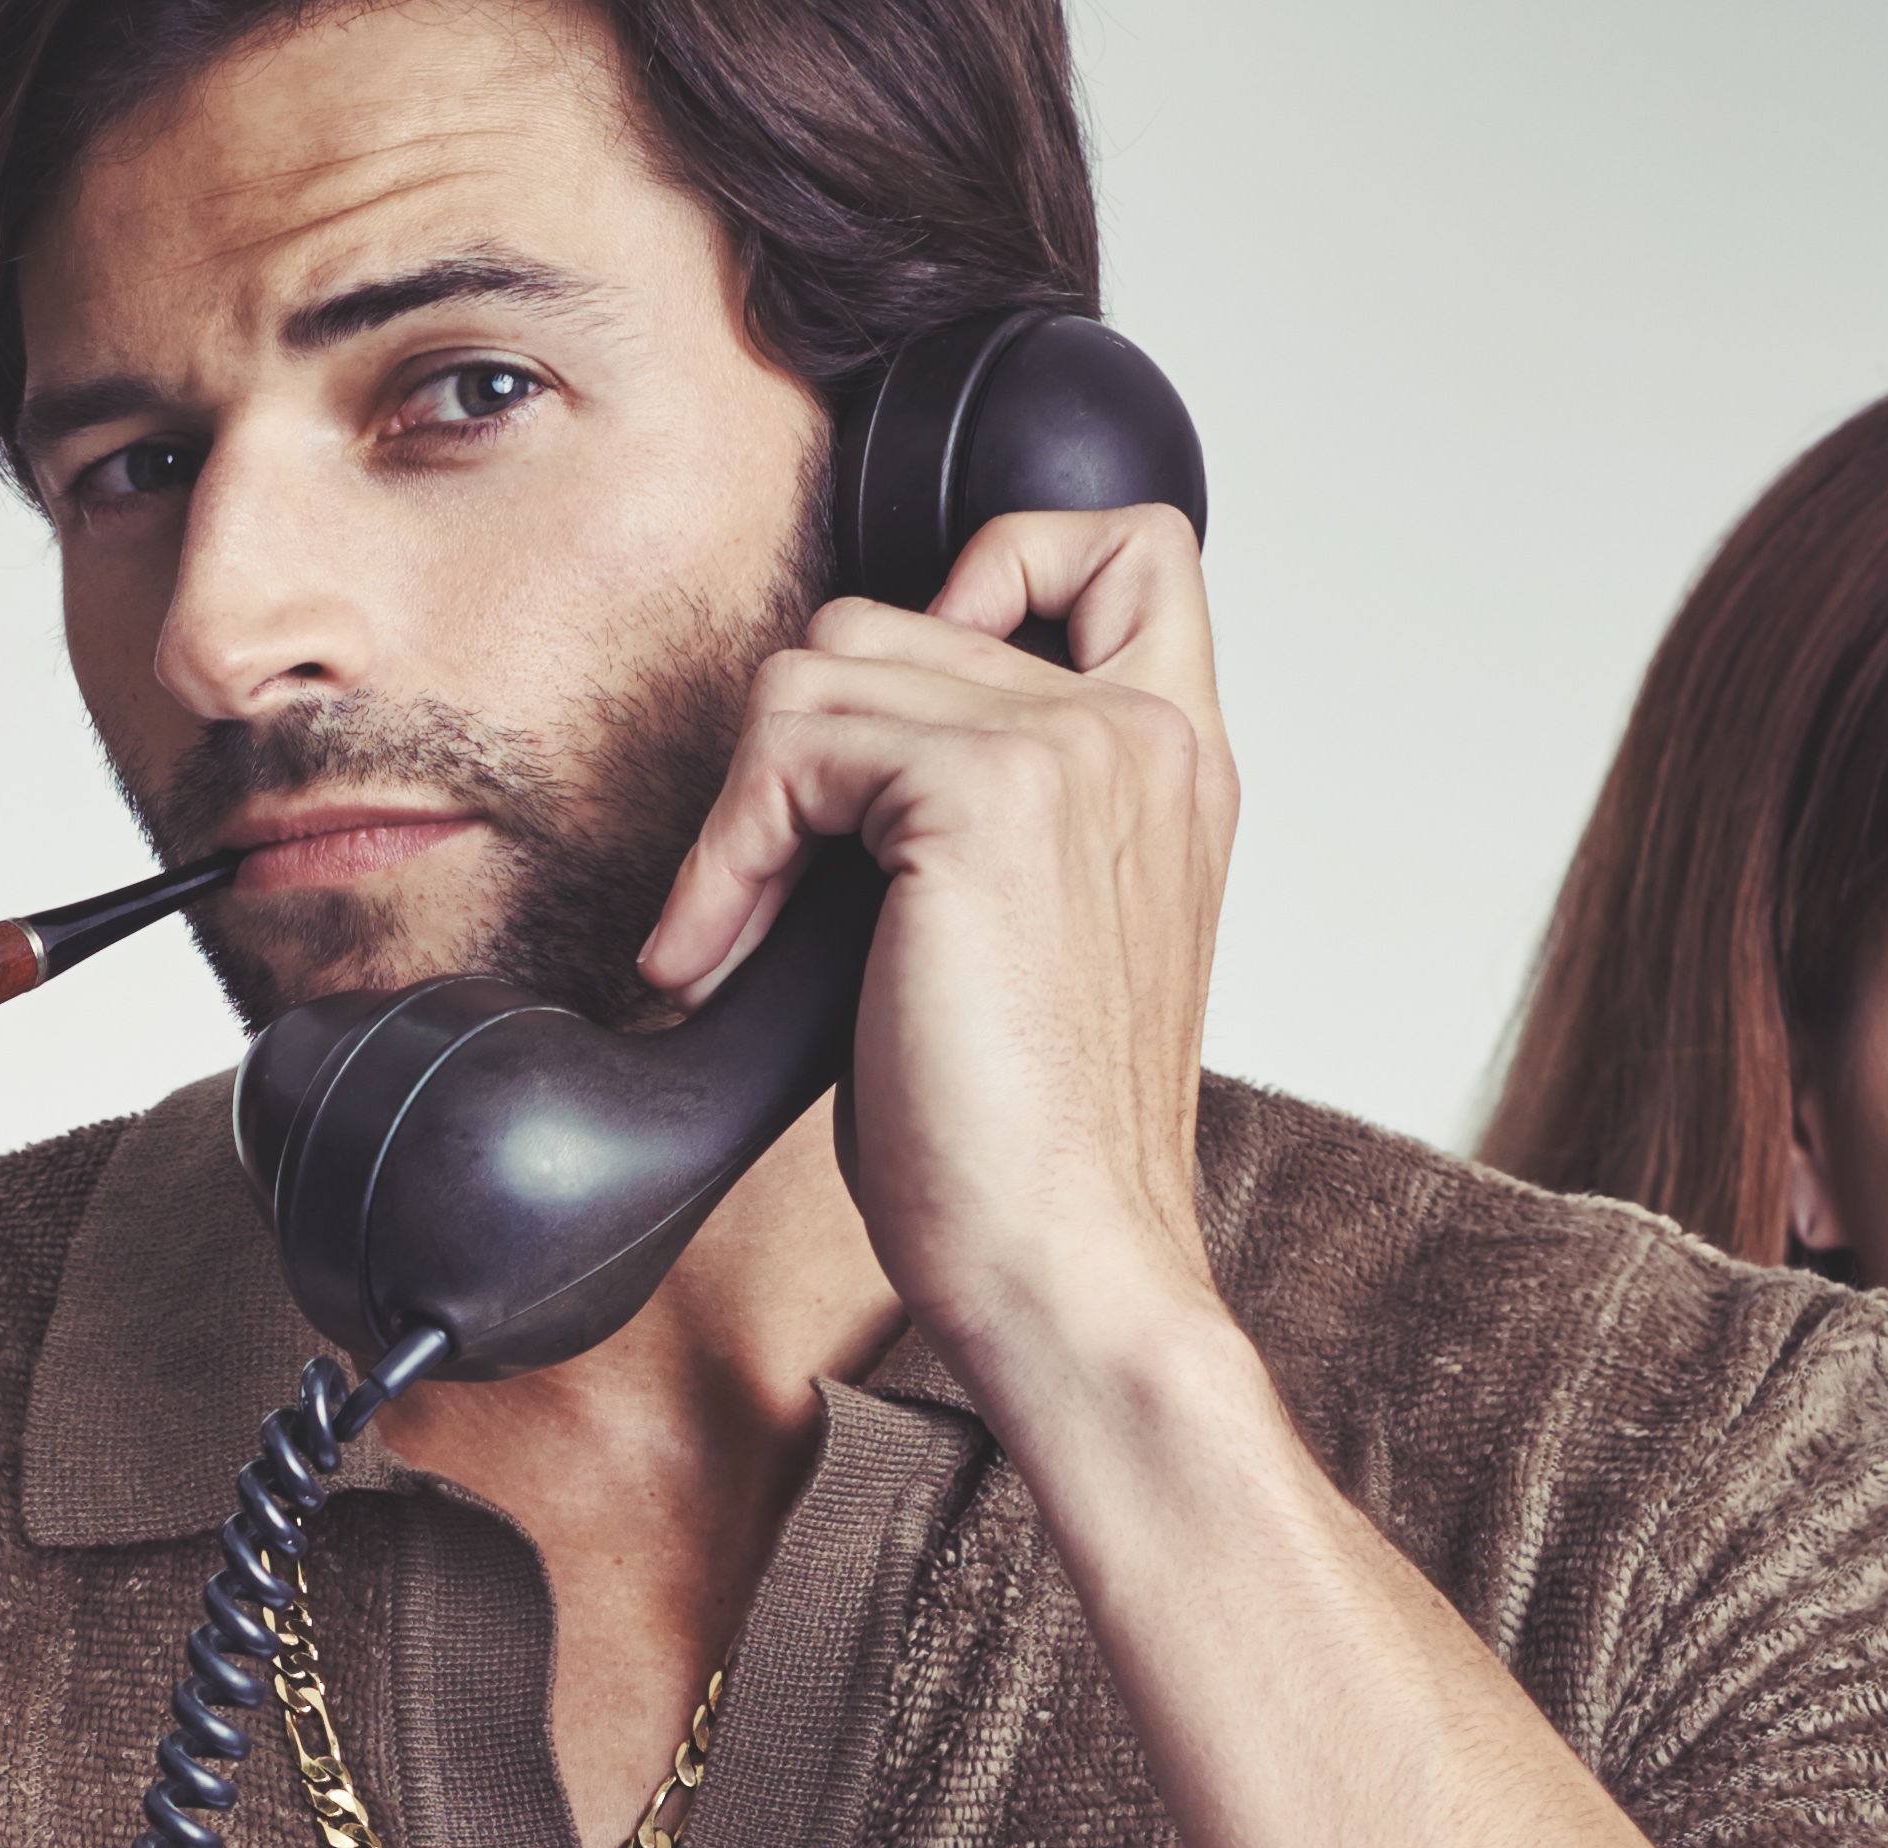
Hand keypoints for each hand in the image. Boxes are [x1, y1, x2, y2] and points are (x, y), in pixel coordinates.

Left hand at [635, 499, 1236, 1408]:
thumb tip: (825, 776)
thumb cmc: (1029, 1146)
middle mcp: (1143, 730)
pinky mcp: (988, 791)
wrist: (1067, 1256)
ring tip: (728, 946)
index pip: (1118, 550)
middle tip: (752, 905)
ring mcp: (1075, 746)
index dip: (992, 570)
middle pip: (893, 618)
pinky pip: (791, 740)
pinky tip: (714, 958)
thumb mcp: (1019, 937)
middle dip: (789, 756)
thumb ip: (971, 819)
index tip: (886, 722)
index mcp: (1173, 761)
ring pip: (823, 669)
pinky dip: (724, 851)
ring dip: (738, 815)